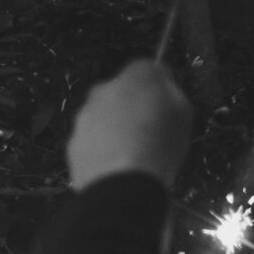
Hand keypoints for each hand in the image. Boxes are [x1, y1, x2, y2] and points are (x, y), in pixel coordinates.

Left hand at [67, 61, 192, 191]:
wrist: (122, 186)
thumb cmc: (160, 146)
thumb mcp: (182, 112)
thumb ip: (170, 90)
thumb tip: (160, 82)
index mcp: (134, 76)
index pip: (145, 68)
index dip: (154, 85)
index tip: (161, 103)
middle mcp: (103, 90)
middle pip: (118, 92)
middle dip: (128, 106)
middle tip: (144, 132)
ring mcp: (84, 118)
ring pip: (100, 117)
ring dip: (110, 129)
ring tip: (126, 155)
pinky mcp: (72, 144)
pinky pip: (89, 142)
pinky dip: (97, 150)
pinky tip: (111, 167)